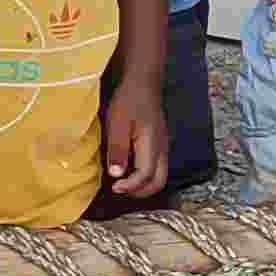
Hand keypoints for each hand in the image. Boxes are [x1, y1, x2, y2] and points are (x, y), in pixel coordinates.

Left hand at [103, 86, 168, 200]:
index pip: (145, 176)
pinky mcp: (157, 144)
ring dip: (141, 184)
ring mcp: (162, 147)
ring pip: (158, 176)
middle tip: (119, 189)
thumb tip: (116, 175)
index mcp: (152, 145)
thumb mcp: (117, 124)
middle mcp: (161, 149)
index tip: (114, 187)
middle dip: (139, 192)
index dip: (130, 186)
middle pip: (158, 182)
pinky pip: (155, 167)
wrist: (142, 83)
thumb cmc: (129, 100)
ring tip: (121, 181)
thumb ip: (118, 149)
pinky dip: (142, 175)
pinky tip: (126, 167)